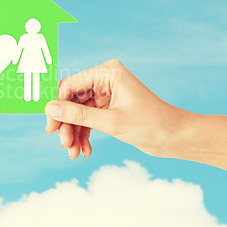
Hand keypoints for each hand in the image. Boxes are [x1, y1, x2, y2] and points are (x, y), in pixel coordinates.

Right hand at [44, 60, 193, 159]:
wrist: (176, 138)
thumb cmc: (151, 124)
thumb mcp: (111, 122)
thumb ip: (78, 116)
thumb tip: (50, 109)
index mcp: (107, 72)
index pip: (70, 85)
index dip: (57, 106)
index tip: (51, 128)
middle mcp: (105, 80)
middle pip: (71, 100)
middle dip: (67, 124)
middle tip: (64, 145)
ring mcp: (106, 94)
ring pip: (78, 113)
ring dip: (74, 133)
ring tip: (74, 153)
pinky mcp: (108, 108)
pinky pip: (88, 120)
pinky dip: (84, 135)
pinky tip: (85, 151)